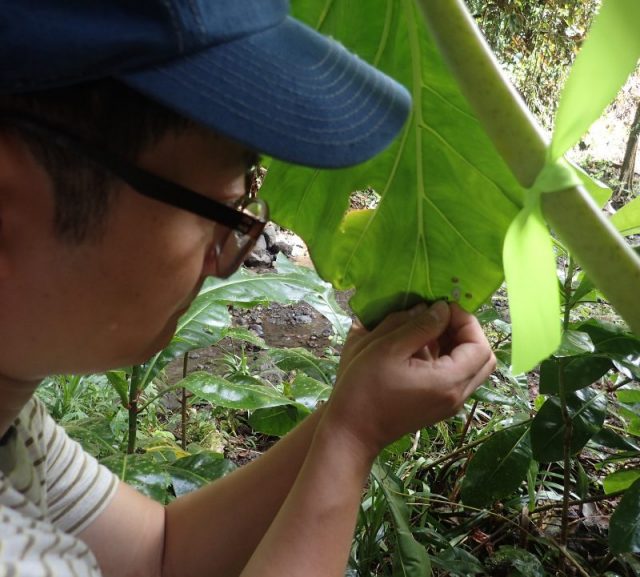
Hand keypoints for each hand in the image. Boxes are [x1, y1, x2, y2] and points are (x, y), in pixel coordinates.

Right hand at [323, 301, 495, 459]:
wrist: (351, 431)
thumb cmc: (364, 388)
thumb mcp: (387, 348)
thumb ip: (419, 326)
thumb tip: (441, 309)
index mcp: (449, 381)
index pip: (480, 346)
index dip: (465, 320)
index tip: (440, 306)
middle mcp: (457, 395)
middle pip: (482, 357)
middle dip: (465, 331)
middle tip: (438, 317)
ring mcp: (449, 403)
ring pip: (470, 367)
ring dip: (455, 343)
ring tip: (426, 328)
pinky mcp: (438, 405)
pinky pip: (455, 376)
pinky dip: (445, 357)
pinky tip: (418, 346)